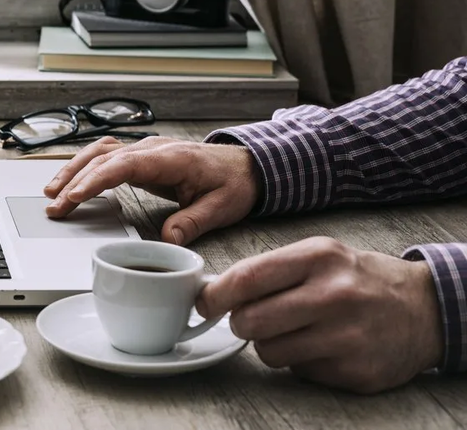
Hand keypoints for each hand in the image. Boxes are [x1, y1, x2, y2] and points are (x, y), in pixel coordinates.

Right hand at [42, 136, 259, 245]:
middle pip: (102, 157)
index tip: (75, 197)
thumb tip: (167, 241)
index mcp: (170, 157)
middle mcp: (152, 148)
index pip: (123, 164)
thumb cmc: (234, 183)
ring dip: (72, 171)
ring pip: (98, 153)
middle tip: (55, 206)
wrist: (246, 165)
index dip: (96, 180)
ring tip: (52, 193)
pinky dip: (84, 167)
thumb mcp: (221, 207)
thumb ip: (192, 222)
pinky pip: (105, 156)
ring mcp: (144, 149)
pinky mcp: (140, 156)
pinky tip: (71, 180)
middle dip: (74, 181)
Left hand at [197, 237, 443, 392]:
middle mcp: (334, 296)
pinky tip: (322, 346)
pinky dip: (301, 362)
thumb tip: (214, 292)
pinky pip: (300, 372)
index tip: (205, 303)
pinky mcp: (356, 372)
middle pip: (251, 321)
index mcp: (319, 258)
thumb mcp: (319, 255)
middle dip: (240, 323)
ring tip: (293, 331)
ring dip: (270, 344)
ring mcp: (347, 337)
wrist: (423, 309)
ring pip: (270, 352)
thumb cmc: (357, 278)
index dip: (216, 295)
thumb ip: (269, 270)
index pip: (248, 278)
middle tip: (248, 320)